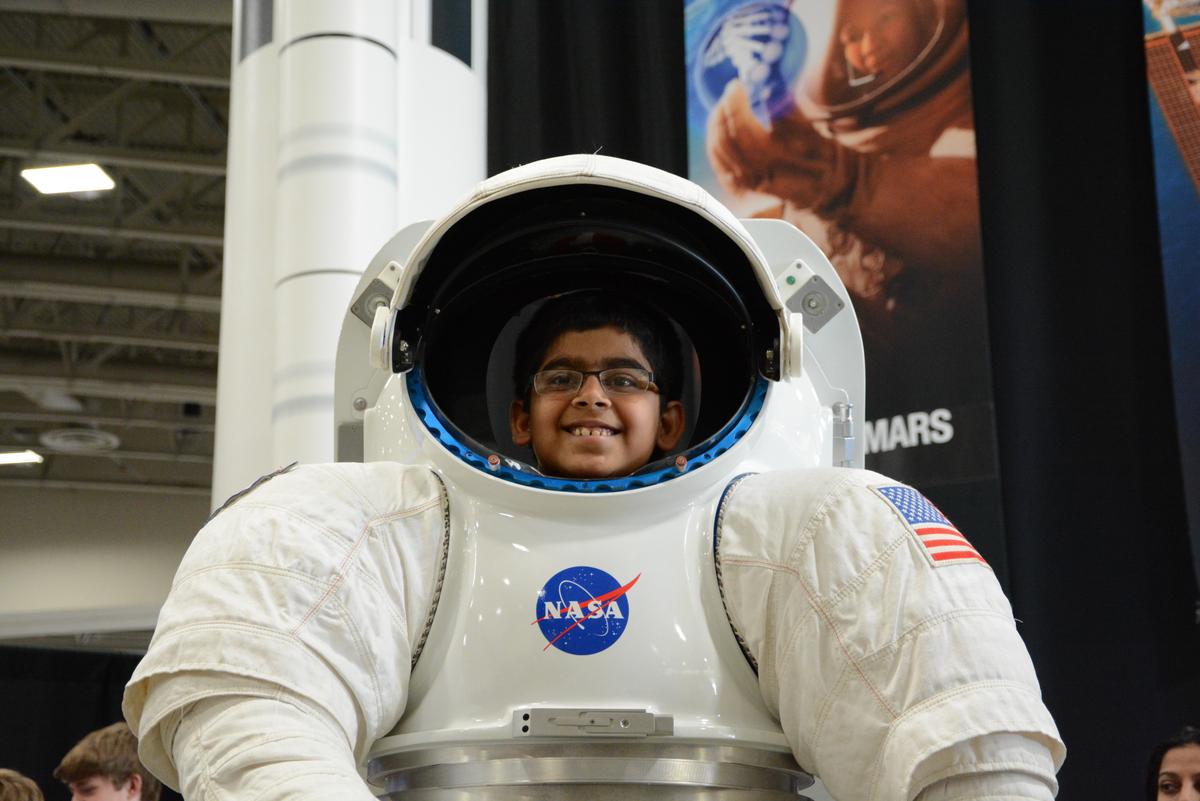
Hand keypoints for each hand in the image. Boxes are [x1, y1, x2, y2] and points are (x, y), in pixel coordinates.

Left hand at [706, 81, 857, 211]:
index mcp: (779, 159)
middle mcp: (760, 174)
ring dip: (717, 122)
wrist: (823, 186)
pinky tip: (720, 123)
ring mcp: (748, 183)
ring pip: (719, 149)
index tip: (737, 85)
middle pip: (727, 139)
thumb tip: (769, 88)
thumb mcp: (812, 131)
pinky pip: (718, 161)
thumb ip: (790, 112)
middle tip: (732, 90)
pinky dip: (715, 138)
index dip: (736, 105)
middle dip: (724, 110)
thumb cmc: (819, 154)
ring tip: (726, 103)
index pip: (743, 130)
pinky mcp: (741, 186)